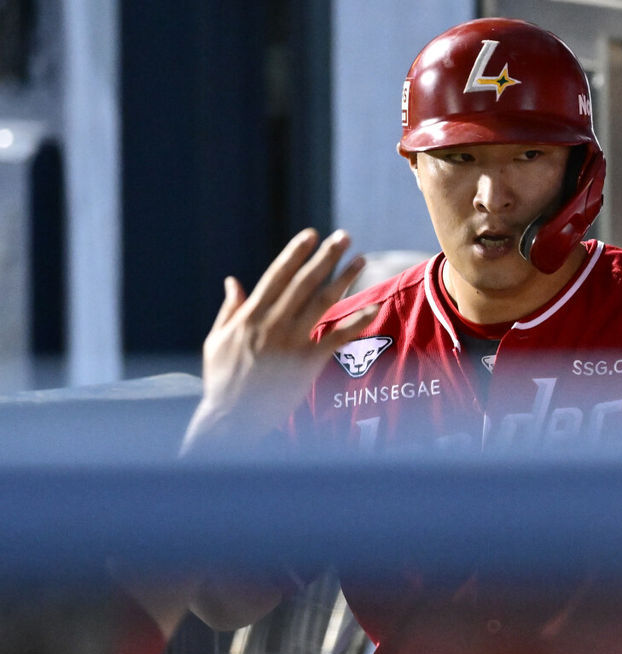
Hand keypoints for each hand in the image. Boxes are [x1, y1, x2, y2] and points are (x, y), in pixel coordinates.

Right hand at [182, 229, 377, 453]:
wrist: (231, 418)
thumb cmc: (221, 381)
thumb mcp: (216, 341)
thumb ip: (230, 310)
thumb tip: (234, 281)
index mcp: (250, 315)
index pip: (277, 275)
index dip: (295, 253)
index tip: (311, 235)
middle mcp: (272, 323)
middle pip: (305, 282)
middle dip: (326, 257)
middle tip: (344, 236)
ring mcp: (291, 342)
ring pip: (323, 302)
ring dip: (344, 279)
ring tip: (360, 260)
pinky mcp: (307, 362)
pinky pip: (337, 337)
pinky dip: (356, 321)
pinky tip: (373, 307)